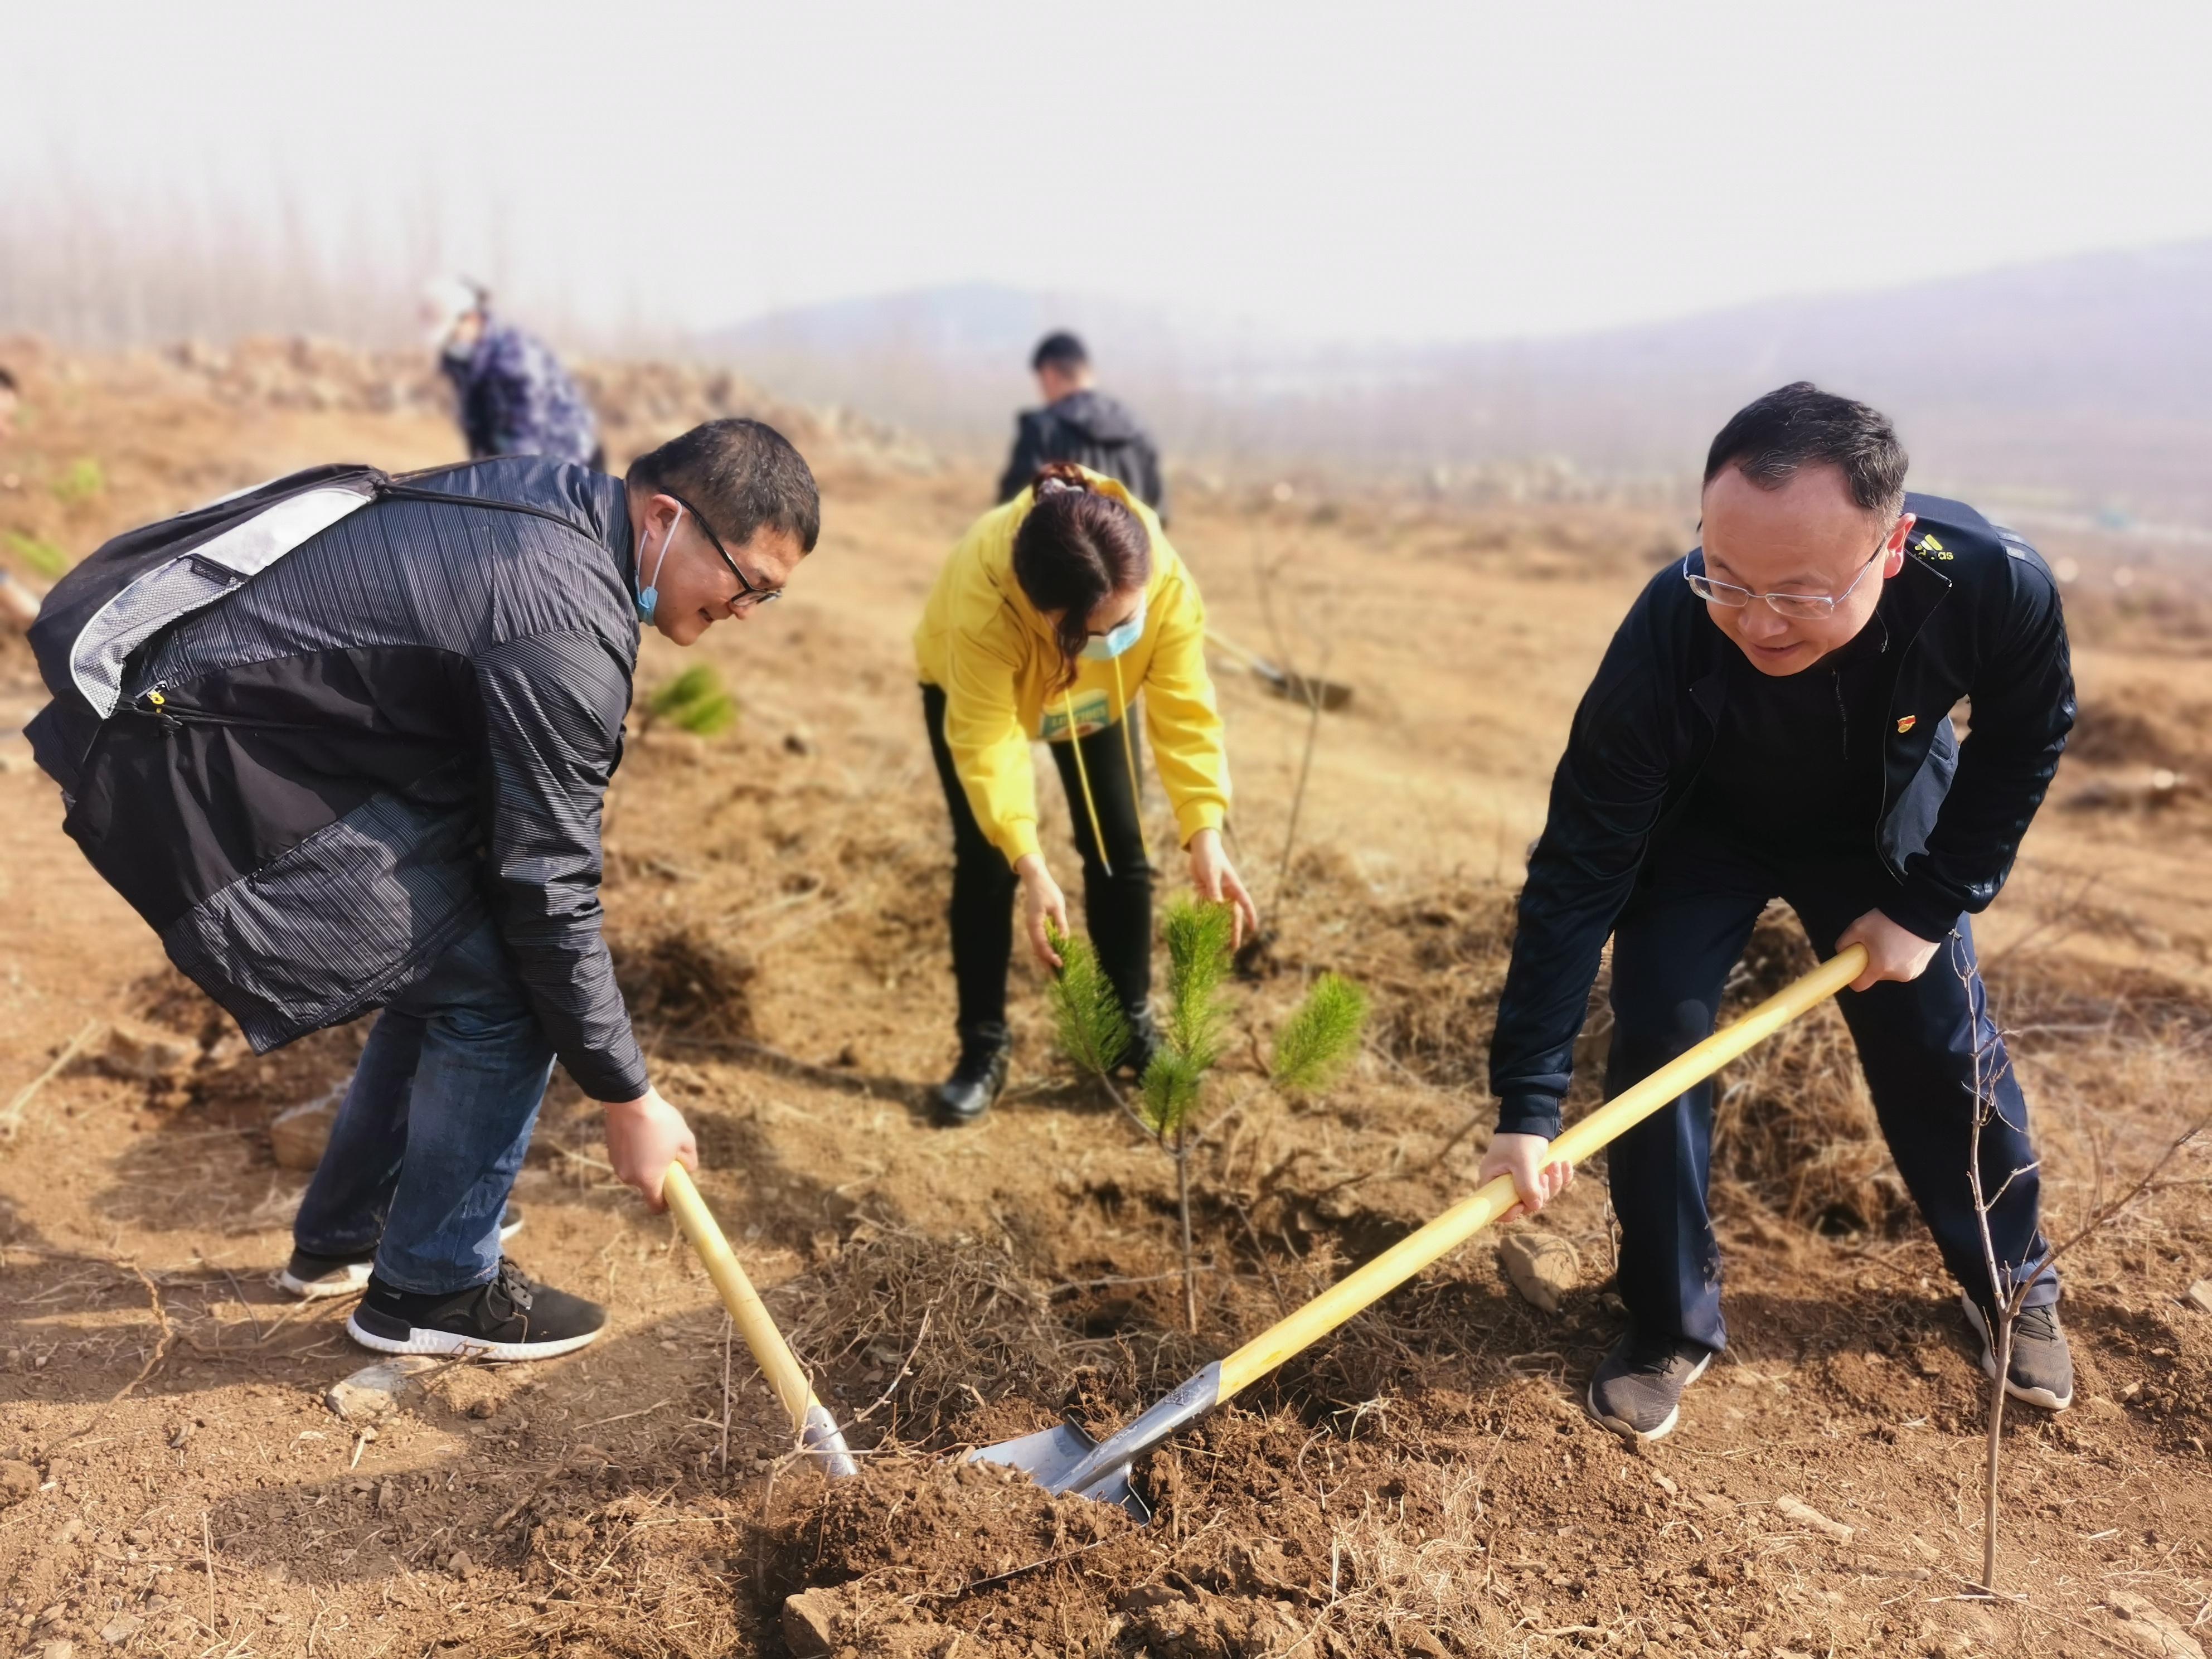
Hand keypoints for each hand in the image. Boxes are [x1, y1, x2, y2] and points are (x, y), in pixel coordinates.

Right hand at [601, 1087, 698, 1210]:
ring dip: (646, 1163)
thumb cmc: (661, 1121)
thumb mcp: (685, 1140)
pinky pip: (627, 1159)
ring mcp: (617, 1165)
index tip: (673, 1193)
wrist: (630, 1100)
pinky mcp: (611, 1152)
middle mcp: (629, 1177)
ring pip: (636, 1171)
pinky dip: (635, 1153)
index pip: (655, 1206)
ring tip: (654, 1140)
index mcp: (648, 1179)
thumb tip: (688, 1168)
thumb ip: (690, 1160)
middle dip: (658, 1176)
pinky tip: (642, 1135)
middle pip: (647, 1186)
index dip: (666, 1203)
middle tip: (668, 1157)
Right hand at [1014, 854, 1070, 968]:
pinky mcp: (1035, 926)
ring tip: (1055, 972)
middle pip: (1038, 951)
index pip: (1042, 945)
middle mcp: (1031, 928)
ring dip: (1046, 960)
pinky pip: (1039, 942)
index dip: (1050, 956)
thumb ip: (1061, 924)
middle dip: (1047, 964)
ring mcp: (1032, 927)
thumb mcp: (1057, 906)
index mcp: (1035, 923)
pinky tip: (1052, 957)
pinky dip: (1045, 951)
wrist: (1035, 879)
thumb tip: (1064, 940)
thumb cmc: (1047, 890)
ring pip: (1038, 948)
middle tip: (1057, 977)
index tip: (1060, 964)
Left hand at [1186, 828, 1259, 948]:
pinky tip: (1198, 927)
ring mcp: (1216, 893)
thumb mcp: (1212, 874)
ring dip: (1217, 926)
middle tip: (1233, 947)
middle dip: (1233, 930)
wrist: (1200, 847)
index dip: (1250, 917)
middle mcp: (1227, 893)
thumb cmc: (1210, 857)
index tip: (1254, 929)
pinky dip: (1202, 915)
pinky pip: (1205, 907)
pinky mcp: (1205, 892)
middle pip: (1232, 915)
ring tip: (1215, 943)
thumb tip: (1217, 908)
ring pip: (1218, 914)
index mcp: (1234, 887)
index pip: (1246, 905)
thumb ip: (1214, 891)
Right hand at [1477, 1131, 1573, 1219]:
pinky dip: (1561, 1177)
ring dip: (1553, 1183)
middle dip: (1540, 1192)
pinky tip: (1565, 1164)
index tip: (1523, 1205)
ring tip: (1556, 1165)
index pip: (1497, 1208)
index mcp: (1493, 1180)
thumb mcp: (1522, 1161)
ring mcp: (1523, 1179)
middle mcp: (1506, 1182)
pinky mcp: (1537, 1174)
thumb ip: (1527, 1185)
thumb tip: (1535, 1206)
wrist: (1531, 1117)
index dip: (1510, 1212)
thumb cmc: (1520, 1137)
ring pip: (1540, 1194)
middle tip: (1544, 1176)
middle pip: (1524, 1203)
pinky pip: (1551, 1185)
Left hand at [1835, 908, 1942, 990]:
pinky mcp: (1922, 967)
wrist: (1921, 912)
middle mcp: (1899, 974)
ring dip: (1887, 960)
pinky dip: (1899, 958)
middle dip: (1872, 963)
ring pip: (1890, 971)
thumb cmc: (1888, 920)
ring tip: (1890, 940)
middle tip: (1874, 944)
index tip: (1852, 966)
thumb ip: (1843, 942)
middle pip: (1876, 976)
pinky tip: (1902, 943)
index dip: (1853, 976)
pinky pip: (1904, 966)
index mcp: (1882, 967)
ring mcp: (1913, 972)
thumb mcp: (1858, 927)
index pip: (1859, 985)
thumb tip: (1842, 952)